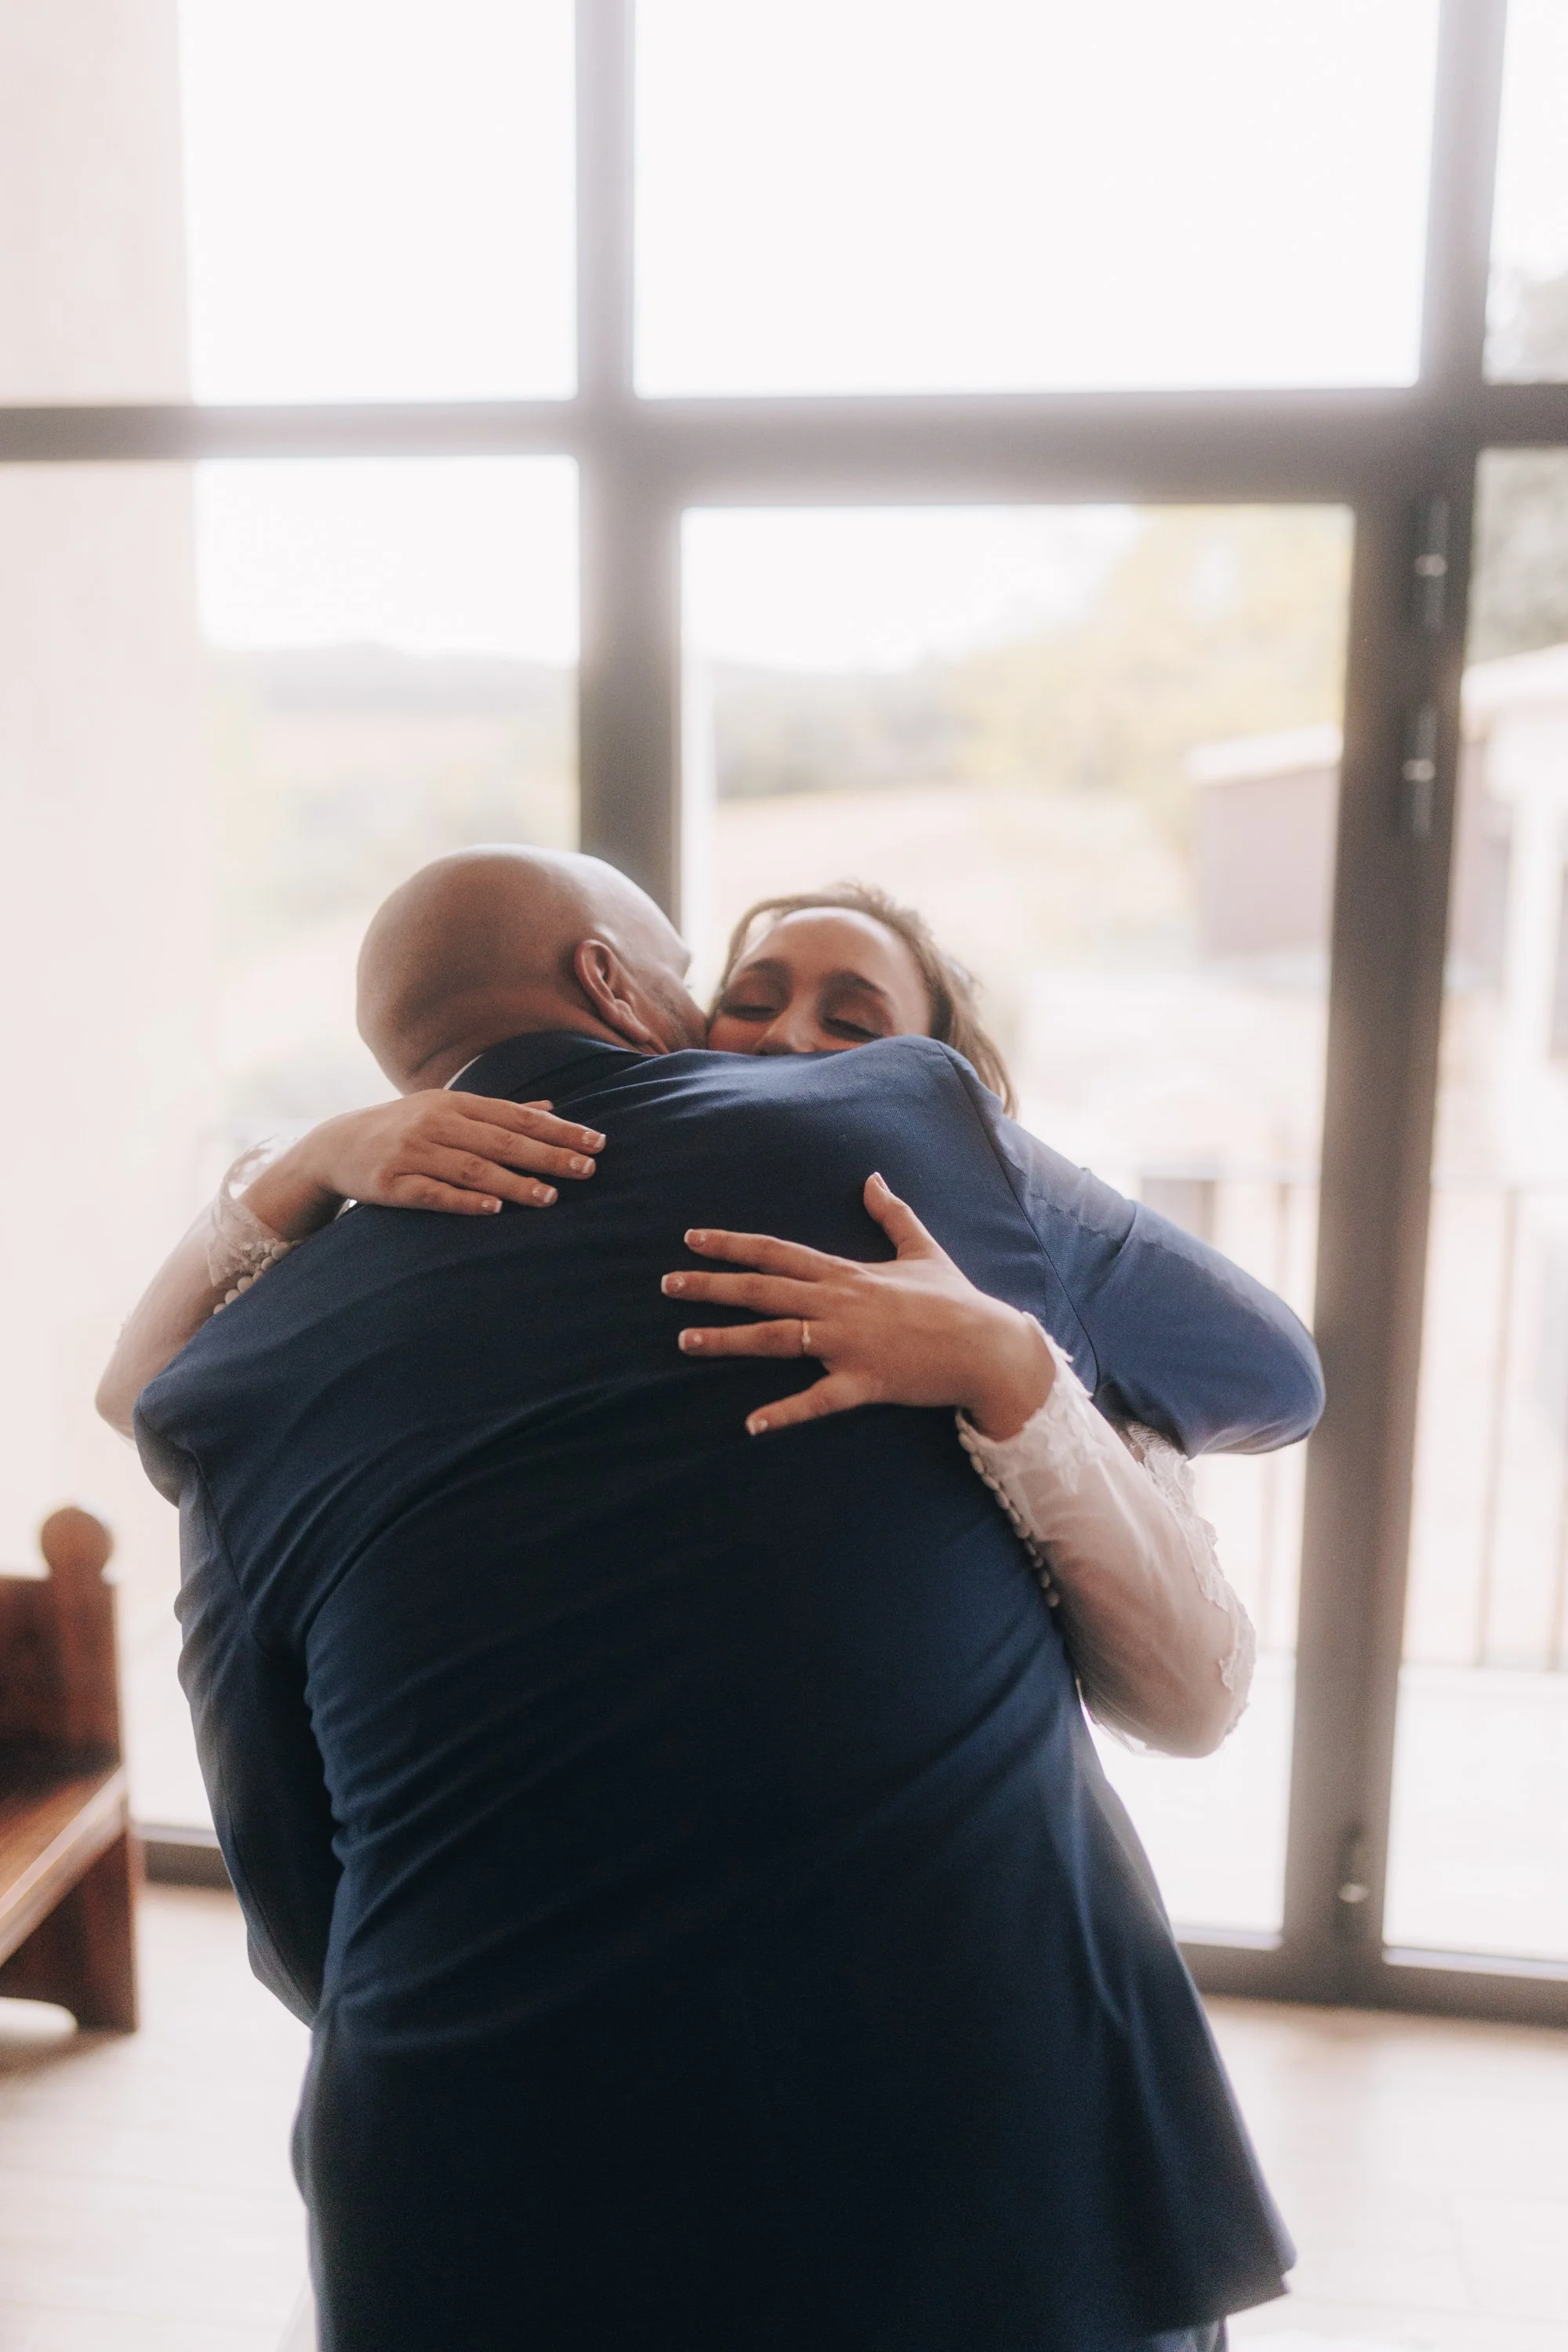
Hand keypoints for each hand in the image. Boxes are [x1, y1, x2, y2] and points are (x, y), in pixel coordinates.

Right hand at [243, 1093, 605, 1238]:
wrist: (335, 1146)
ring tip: (549, 1197)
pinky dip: (463, 1200)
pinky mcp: (390, 1183)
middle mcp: (436, 1123)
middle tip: (587, 1169)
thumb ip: (499, 1112)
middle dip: (548, 1155)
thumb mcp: (447, 1111)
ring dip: (513, 1181)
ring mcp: (412, 1152)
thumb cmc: (404, 1129)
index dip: (559, 1129)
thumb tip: (551, 1108)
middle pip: (502, 1140)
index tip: (597, 1142)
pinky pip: (431, 1192)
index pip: (517, 1116)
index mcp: (456, 1103)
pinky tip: (492, 1208)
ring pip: (472, 1167)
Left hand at [661, 1173, 1052, 1438]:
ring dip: (728, 1340)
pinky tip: (751, 1424)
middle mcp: (839, 1304)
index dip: (733, 1244)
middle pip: (763, 1290)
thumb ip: (893, 1214)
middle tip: (666, 1283)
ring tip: (684, 1341)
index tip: (692, 1238)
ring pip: (776, 1337)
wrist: (988, 1347)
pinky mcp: (863, 1382)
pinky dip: (784, 1413)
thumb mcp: (923, 1249)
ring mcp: (848, 1344)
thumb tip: (873, 1178)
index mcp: (847, 1273)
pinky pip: (817, 1400)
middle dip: (712, 1286)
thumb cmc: (955, 1300)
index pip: (778, 1252)